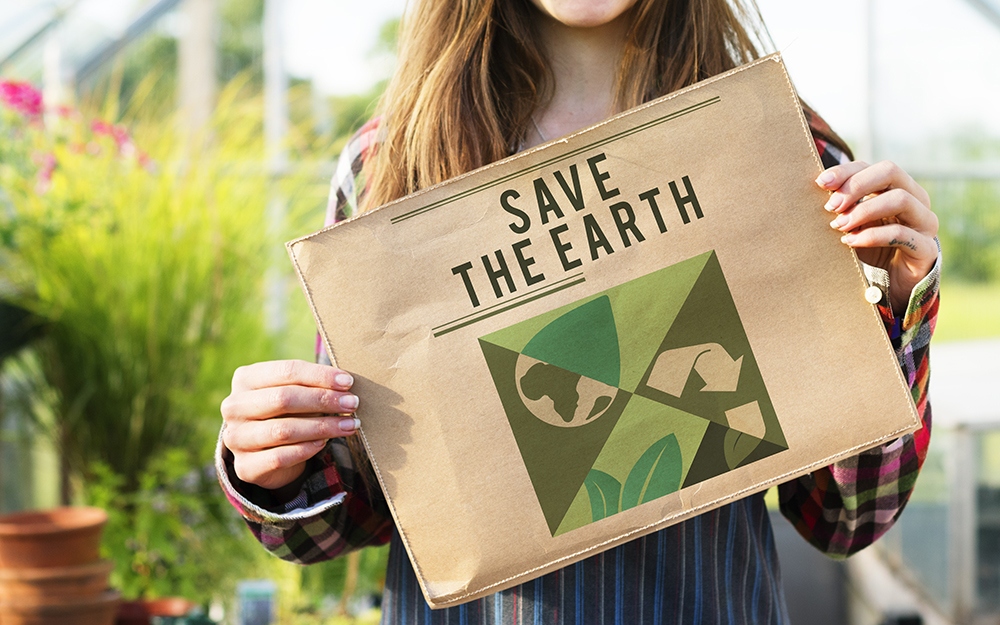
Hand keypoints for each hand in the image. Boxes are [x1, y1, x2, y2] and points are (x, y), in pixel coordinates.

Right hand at [221, 360, 359, 491]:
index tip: (348, 382)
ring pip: (284, 430)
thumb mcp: (295, 391)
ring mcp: (235, 438)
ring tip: (349, 425)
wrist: (265, 451)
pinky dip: (307, 449)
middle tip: (353, 404)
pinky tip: (324, 443)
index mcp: (245, 378)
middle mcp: (234, 406)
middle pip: (284, 398)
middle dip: (323, 400)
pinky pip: (280, 458)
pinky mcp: (244, 467)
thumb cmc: (286, 412)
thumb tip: (346, 383)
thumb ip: (313, 384)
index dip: (320, 376)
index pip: (287, 371)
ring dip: (322, 427)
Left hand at [817, 161, 938, 315]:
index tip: (821, 183)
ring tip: (839, 226)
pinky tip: (850, 242)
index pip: (874, 167)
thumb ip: (844, 206)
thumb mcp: (855, 224)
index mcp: (900, 188)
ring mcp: (925, 222)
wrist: (897, 283)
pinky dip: (871, 236)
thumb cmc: (873, 248)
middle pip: (891, 171)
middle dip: (856, 185)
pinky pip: (900, 234)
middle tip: (832, 206)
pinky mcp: (927, 248)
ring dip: (863, 210)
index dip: (847, 171)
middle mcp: (917, 199)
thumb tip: (818, 189)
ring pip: (899, 199)